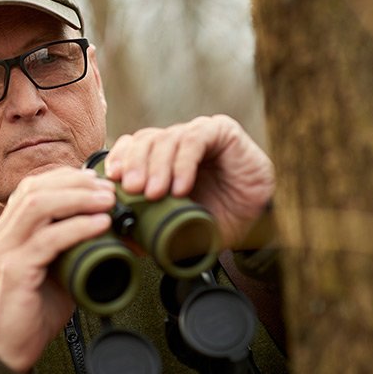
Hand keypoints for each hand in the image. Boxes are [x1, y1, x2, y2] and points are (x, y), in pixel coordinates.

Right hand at [0, 167, 113, 373]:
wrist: (7, 348)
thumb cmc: (32, 310)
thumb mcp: (56, 270)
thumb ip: (74, 248)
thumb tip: (111, 231)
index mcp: (8, 230)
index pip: (32, 187)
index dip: (65, 177)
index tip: (96, 180)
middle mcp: (1, 235)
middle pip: (35, 189)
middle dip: (76, 183)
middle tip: (108, 189)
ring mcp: (4, 250)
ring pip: (38, 206)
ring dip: (78, 198)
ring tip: (107, 201)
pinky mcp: (13, 270)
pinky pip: (47, 239)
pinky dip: (77, 227)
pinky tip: (100, 224)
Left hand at [103, 114, 274, 248]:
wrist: (259, 219)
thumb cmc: (217, 218)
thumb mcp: (179, 227)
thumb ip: (154, 230)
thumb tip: (127, 242)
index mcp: (161, 157)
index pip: (131, 146)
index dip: (120, 158)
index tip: (113, 180)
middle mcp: (177, 141)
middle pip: (145, 140)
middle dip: (135, 164)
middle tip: (133, 190)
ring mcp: (197, 133)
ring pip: (167, 138)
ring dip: (158, 167)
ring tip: (155, 193)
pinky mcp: (220, 131)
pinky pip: (194, 140)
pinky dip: (183, 163)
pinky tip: (181, 186)